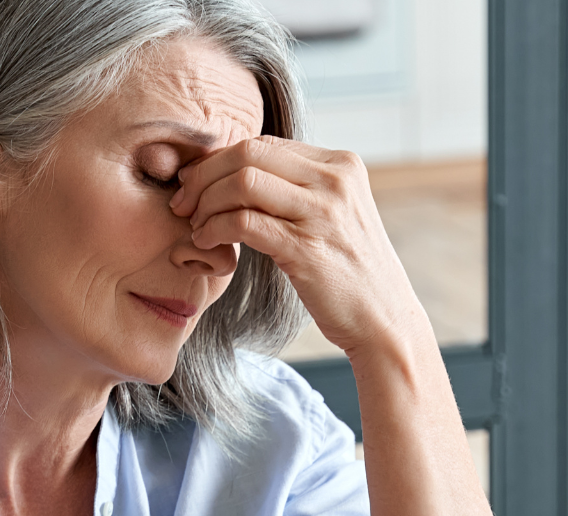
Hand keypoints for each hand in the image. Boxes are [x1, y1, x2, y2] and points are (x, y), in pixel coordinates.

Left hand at [172, 136, 426, 356]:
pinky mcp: (306, 249)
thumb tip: (239, 171)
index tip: (196, 183)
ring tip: (195, 225)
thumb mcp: (334, 215)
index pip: (264, 143)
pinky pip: (243, 222)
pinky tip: (205, 242)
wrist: (384, 321)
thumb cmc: (349, 272)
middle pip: (248, 153)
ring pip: (242, 182)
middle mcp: (335, 180)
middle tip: (183, 202)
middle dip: (204, 175)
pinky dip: (214, 229)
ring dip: (206, 202)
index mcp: (341, 164)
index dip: (220, 159)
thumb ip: (299, 188)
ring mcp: (323, 213)